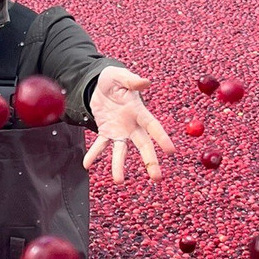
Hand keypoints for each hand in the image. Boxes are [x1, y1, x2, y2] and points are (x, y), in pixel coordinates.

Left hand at [82, 66, 174, 183]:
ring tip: (118, 181)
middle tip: (156, 178)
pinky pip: (100, 145)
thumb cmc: (114, 79)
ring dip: (119, 166)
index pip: (154, 126)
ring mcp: (120, 131)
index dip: (162, 138)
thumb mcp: (120, 77)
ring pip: (121, 151)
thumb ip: (132, 81)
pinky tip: (86, 164)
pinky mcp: (106, 131)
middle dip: (150, 161)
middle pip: (143, 145)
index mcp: (139, 111)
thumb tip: (146, 82)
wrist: (100, 84)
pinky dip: (94, 154)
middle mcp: (132, 125)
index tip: (171, 151)